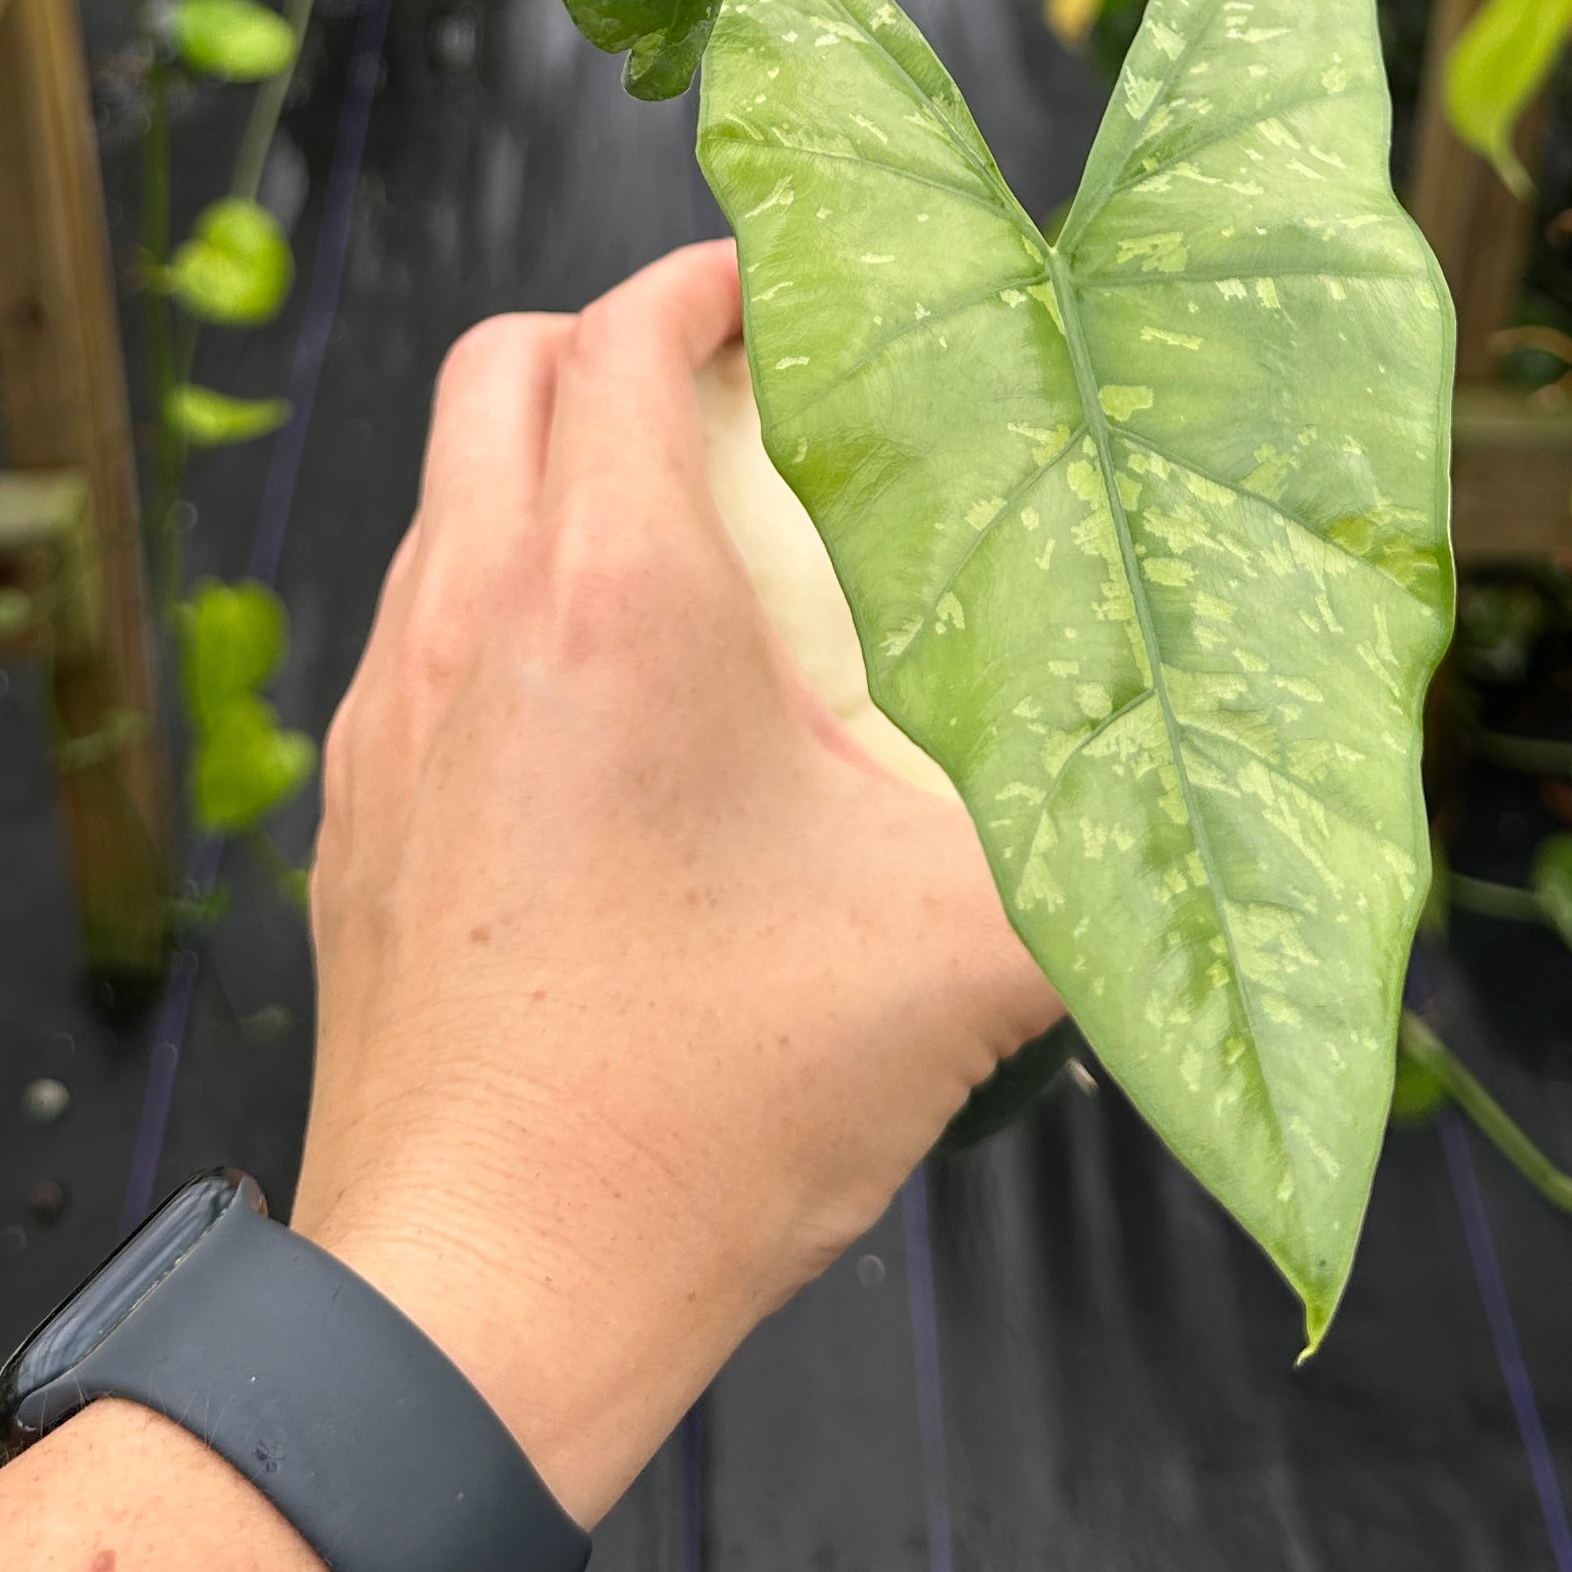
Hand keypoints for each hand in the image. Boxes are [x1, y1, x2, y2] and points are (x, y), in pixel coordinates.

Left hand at [291, 237, 1059, 1521]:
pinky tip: (599, 705)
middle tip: (741, 393)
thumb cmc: (712, 1108)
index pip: (628, 332)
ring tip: (684, 544)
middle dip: (616, 340)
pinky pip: (417, 622)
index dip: (711, 281)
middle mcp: (473, 614)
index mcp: (614, 596)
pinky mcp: (354, 808)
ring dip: (550, 467)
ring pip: (447, 492)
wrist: (487, 1291)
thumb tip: (1218, 790)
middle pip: (502, 365)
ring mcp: (391, 711)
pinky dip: (499, 592)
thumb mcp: (963, 958)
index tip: (793, 297)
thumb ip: (1103, 846)